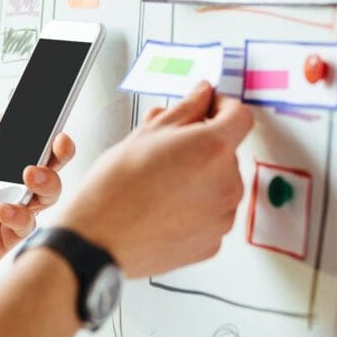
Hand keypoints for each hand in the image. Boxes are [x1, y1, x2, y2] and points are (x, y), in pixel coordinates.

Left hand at [0, 120, 75, 315]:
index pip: (6, 132)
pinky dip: (21, 215)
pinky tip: (2, 211)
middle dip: (56, 149)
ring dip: (47, 181)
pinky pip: (25, 225)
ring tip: (32, 176)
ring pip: (42, 193)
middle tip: (59, 142)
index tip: (45, 108)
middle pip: (37, 160)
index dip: (28, 119)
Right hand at [59, 82, 252, 277]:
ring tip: (162, 183)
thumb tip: (202, 95)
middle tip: (168, 150)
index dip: (221, 107)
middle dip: (202, 146)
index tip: (207, 109)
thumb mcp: (148, 133)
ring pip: (221, 184)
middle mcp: (227, 183)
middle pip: (227, 152)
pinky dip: (196, 208)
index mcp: (213, 148)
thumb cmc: (115, 189)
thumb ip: (186, 109)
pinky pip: (212, 215)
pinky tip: (166, 206)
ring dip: (201, 178)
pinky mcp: (212, 242)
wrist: (97, 239)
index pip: (239, 116)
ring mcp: (222, 217)